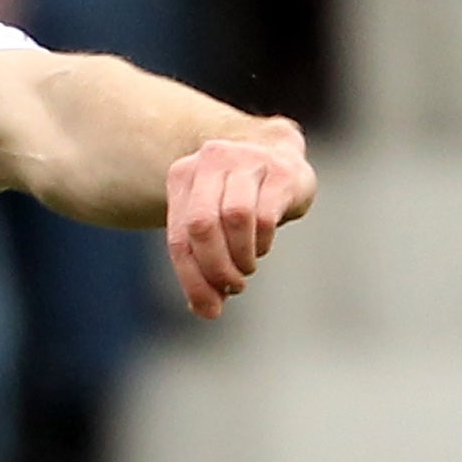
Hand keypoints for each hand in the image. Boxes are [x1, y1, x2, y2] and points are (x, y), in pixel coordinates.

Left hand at [165, 121, 314, 319]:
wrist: (277, 151)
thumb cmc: (236, 199)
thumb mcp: (212, 226)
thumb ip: (203, 264)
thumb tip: (206, 310)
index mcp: (182, 176)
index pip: (179, 238)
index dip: (191, 279)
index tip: (208, 308)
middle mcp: (211, 161)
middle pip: (202, 225)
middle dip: (215, 267)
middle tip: (231, 286)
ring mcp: (247, 160)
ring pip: (235, 217)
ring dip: (241, 256)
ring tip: (246, 268)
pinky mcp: (282, 170)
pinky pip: (266, 216)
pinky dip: (262, 243)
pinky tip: (261, 247)